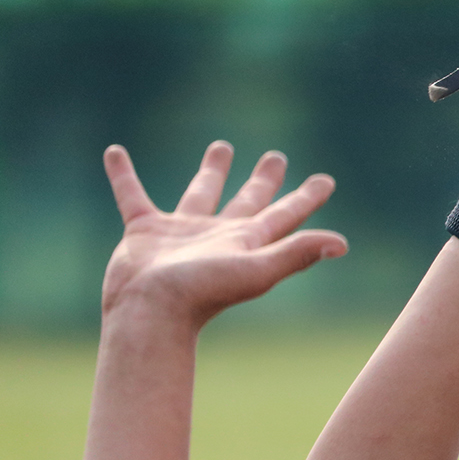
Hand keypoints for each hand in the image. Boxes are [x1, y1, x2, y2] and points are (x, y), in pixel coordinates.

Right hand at [101, 141, 346, 325]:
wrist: (148, 313)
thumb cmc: (202, 293)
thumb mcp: (256, 269)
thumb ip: (296, 254)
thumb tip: (343, 243)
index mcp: (248, 243)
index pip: (285, 215)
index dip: (307, 198)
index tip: (327, 180)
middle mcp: (219, 236)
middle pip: (248, 201)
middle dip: (264, 180)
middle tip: (276, 156)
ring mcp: (181, 233)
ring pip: (201, 193)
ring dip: (211, 171)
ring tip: (222, 146)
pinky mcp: (143, 231)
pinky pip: (132, 195)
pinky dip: (123, 175)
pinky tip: (115, 151)